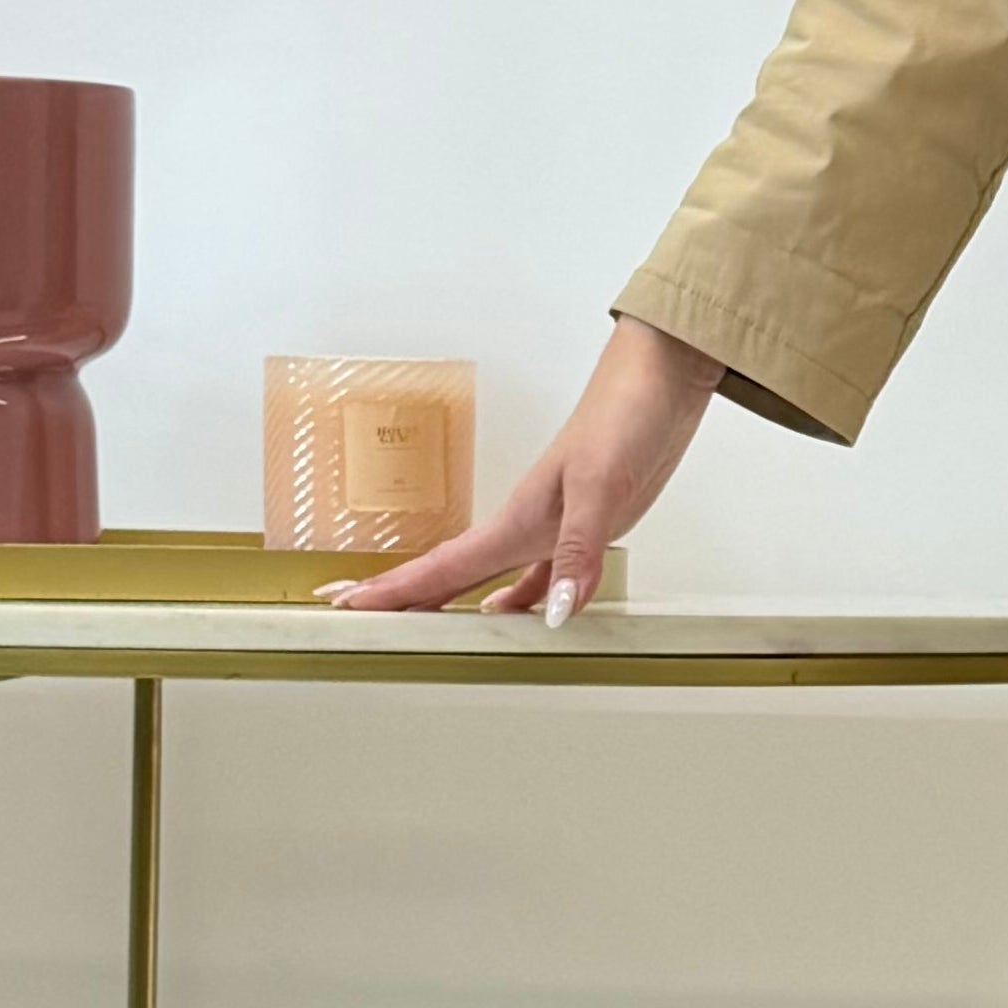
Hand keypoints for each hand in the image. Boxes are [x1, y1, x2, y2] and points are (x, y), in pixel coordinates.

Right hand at [320, 315, 723, 621]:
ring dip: (455, 601)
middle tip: (355, 614)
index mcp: (517, 518)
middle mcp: (525, 524)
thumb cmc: (624, 416)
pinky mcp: (583, 526)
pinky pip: (540, 574)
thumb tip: (553, 614)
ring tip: (422, 627)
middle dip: (404, 597)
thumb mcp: (602, 488)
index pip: (442, 565)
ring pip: (489, 576)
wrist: (659, 380)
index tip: (348, 605)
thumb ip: (576, 552)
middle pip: (451, 573)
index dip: (395, 589)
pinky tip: (527, 616)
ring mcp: (551, 525)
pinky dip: (524, 598)